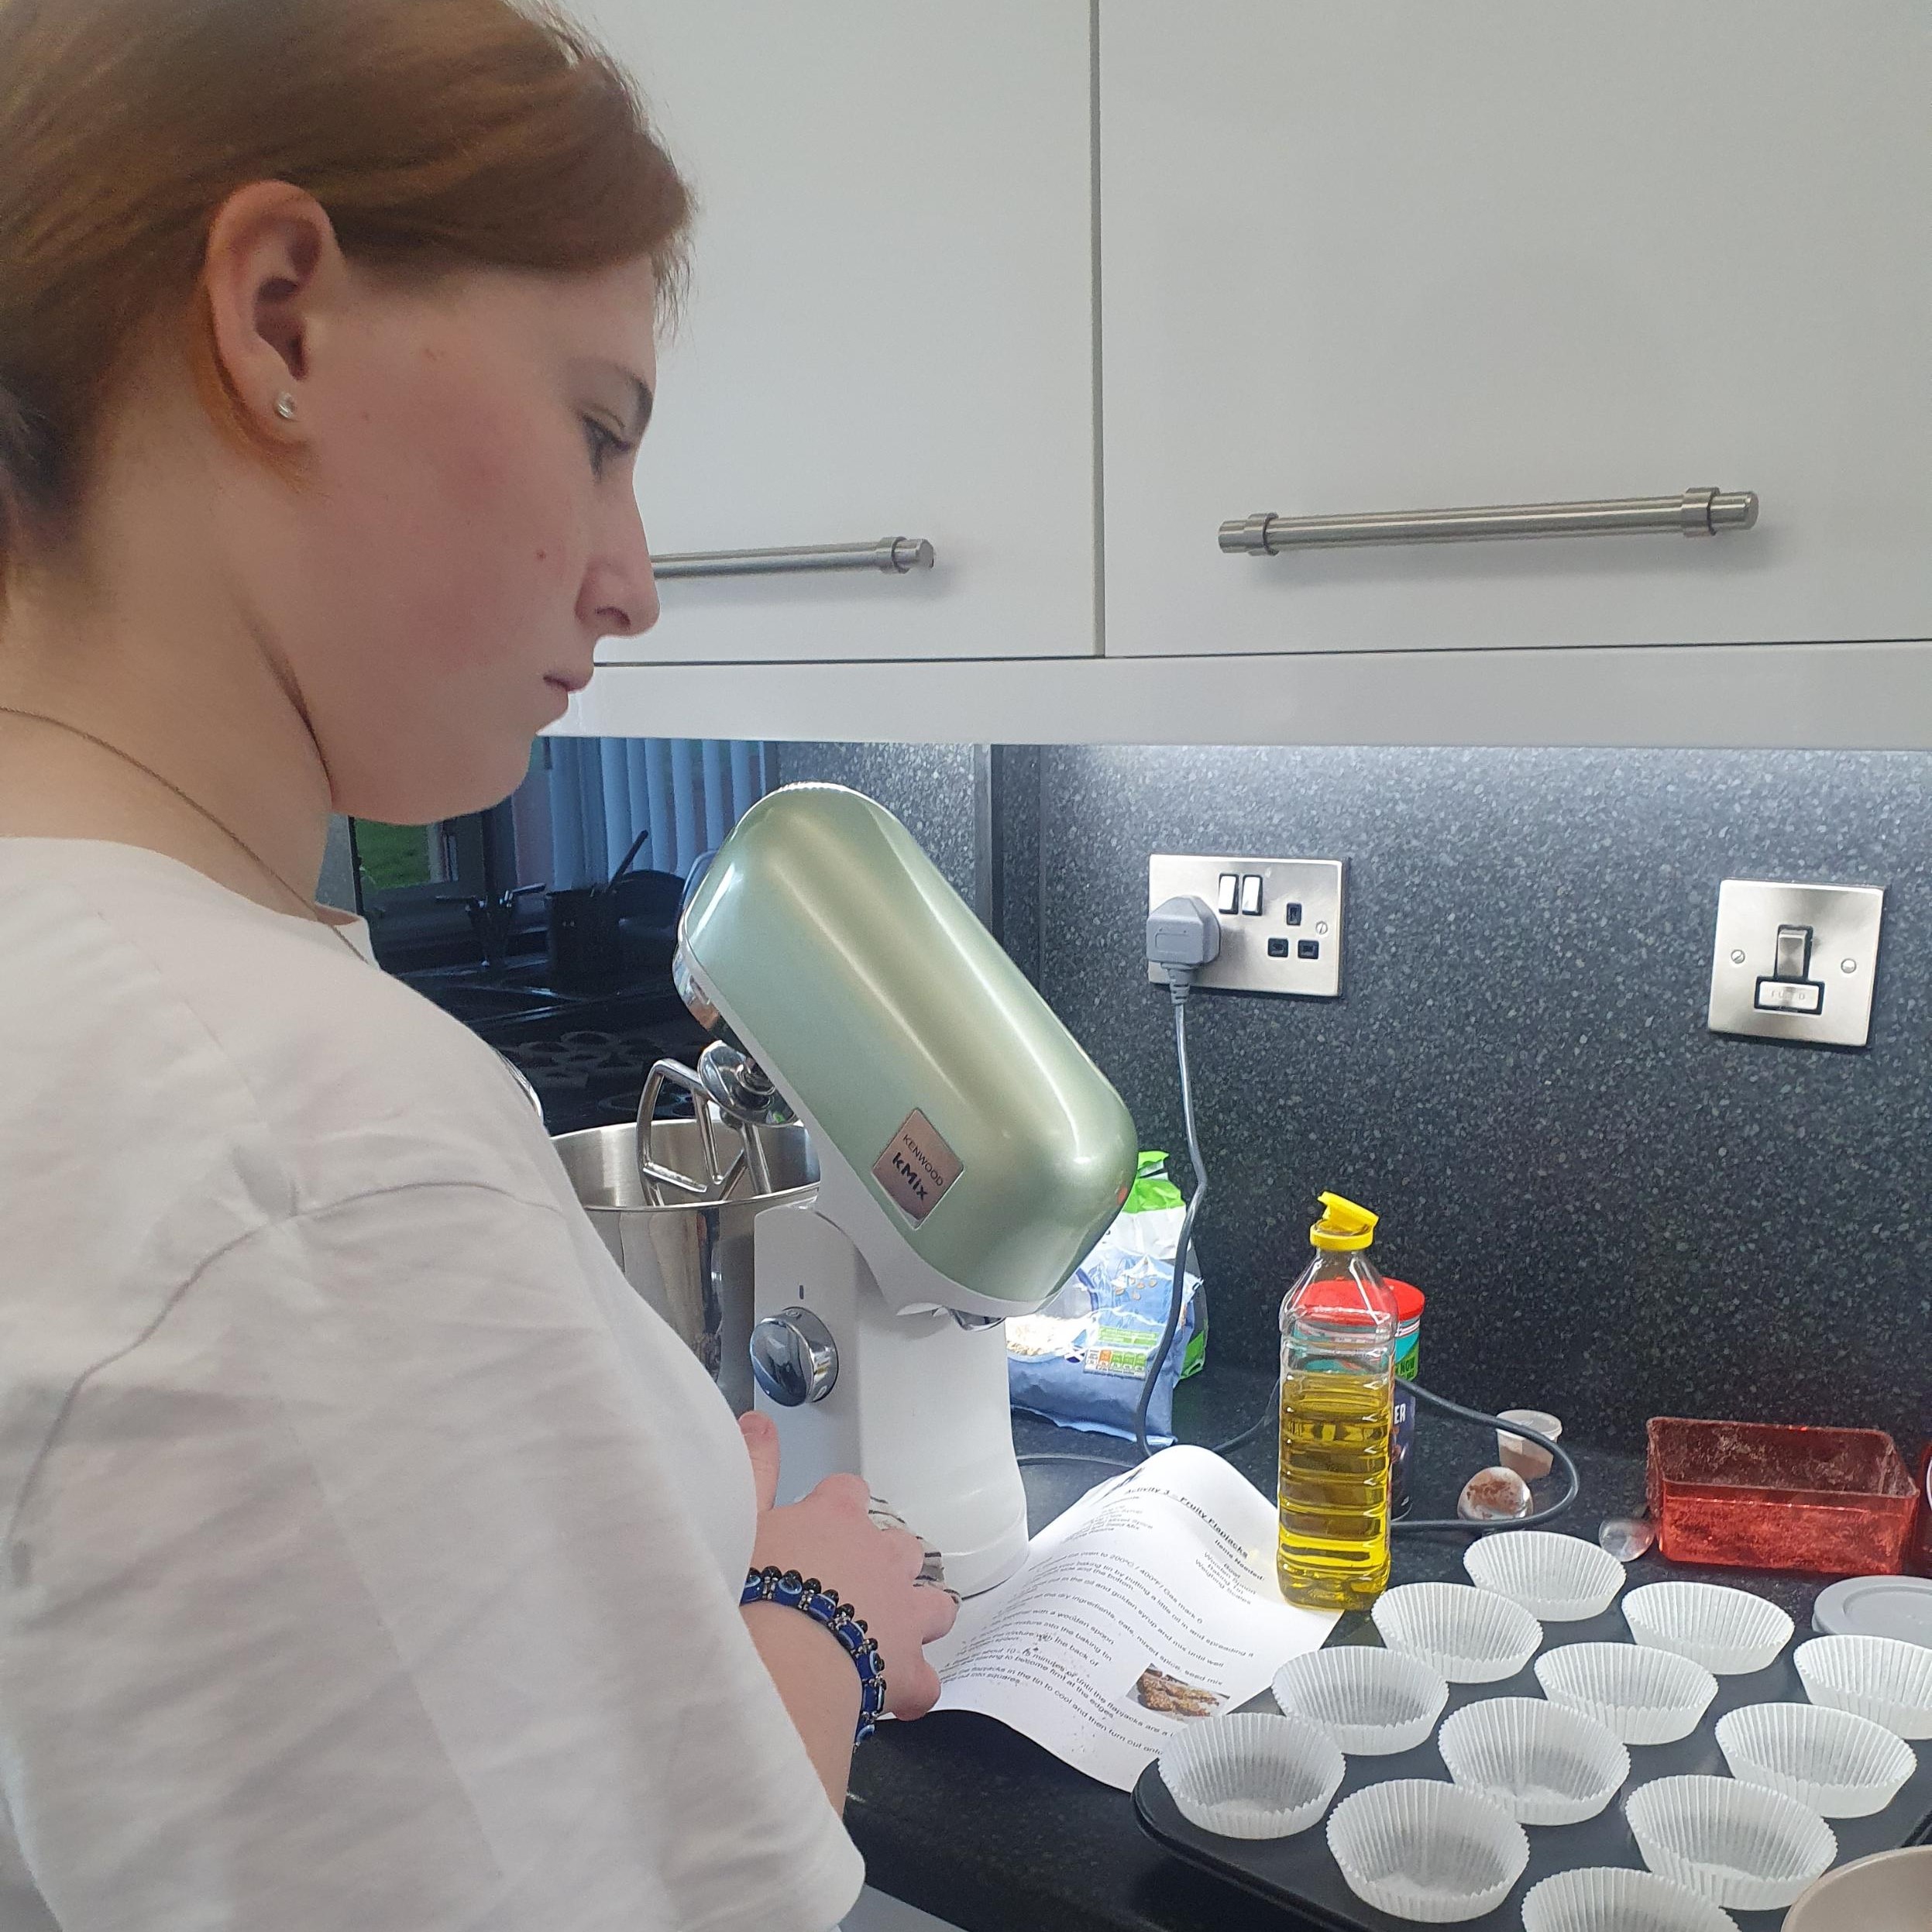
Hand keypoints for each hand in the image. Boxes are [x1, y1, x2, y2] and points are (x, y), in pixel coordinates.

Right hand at [738, 1412, 958, 1719]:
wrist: (781, 1660)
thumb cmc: (753, 1588)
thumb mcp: (741, 1518)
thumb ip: (754, 1468)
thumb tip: (758, 1421)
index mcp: (838, 1520)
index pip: (849, 1493)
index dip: (836, 1508)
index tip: (818, 1525)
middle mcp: (880, 1559)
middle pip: (899, 1545)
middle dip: (883, 1560)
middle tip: (848, 1584)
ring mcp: (902, 1613)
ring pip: (933, 1603)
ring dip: (918, 1613)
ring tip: (890, 1630)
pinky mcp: (907, 1669)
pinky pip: (924, 1679)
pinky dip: (913, 1685)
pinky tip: (894, 1694)